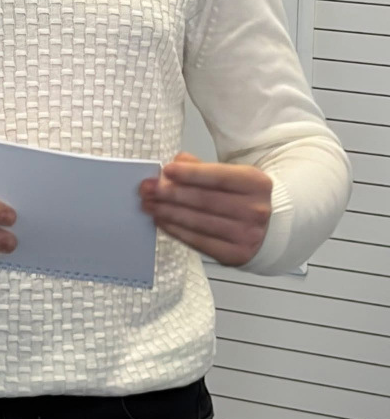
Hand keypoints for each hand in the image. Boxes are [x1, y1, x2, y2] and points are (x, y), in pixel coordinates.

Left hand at [139, 152, 272, 265]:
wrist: (271, 228)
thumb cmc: (243, 196)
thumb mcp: (232, 174)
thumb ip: (203, 168)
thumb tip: (177, 163)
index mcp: (256, 183)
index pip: (219, 177)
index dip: (190, 174)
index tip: (166, 170)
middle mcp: (255, 211)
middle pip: (205, 201)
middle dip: (171, 194)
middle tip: (147, 189)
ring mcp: (247, 236)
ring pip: (199, 223)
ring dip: (168, 213)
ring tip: (149, 205)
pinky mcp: (235, 255)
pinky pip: (199, 242)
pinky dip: (176, 231)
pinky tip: (162, 221)